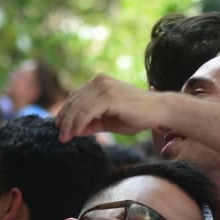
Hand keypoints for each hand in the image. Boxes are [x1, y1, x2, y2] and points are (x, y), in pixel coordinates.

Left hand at [55, 75, 169, 141]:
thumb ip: (91, 122)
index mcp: (99, 83)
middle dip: (64, 120)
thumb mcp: (108, 120)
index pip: (75, 97)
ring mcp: (104, 87)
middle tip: (60, 137)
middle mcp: (100, 81)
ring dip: (69, 124)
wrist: (159, 111)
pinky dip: (78, 123)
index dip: (65, 113)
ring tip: (65, 138)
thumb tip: (72, 130)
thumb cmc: (136, 116)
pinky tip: (76, 134)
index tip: (60, 129)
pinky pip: (87, 112)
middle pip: (73, 101)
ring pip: (78, 107)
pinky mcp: (109, 97)